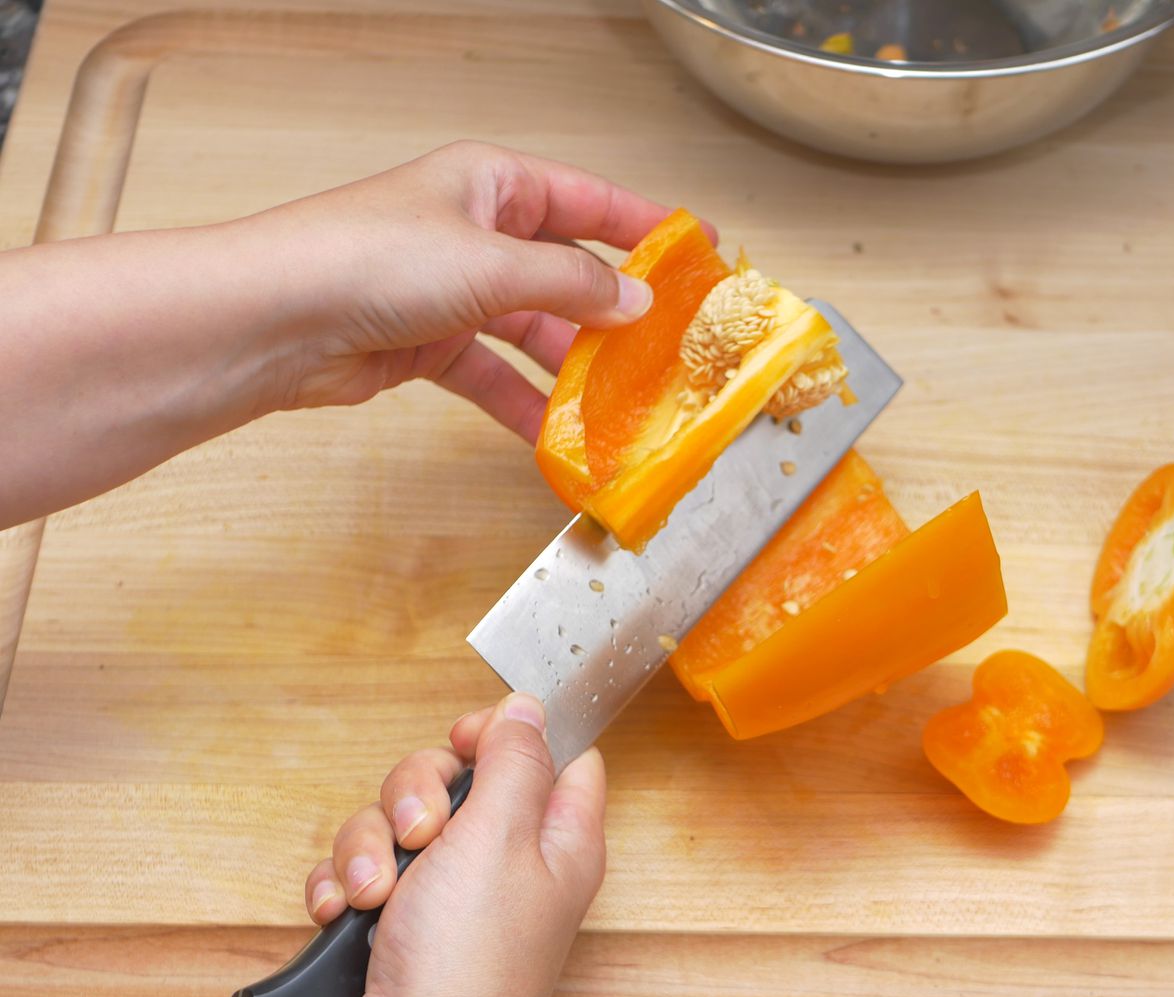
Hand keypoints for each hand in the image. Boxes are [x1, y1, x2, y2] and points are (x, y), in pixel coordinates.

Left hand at [247, 141, 670, 440]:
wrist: (272, 321)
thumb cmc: (366, 261)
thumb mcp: (490, 265)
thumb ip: (572, 285)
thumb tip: (636, 301)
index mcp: (491, 185)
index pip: (588, 200)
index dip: (645, 226)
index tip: (701, 250)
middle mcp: (474, 232)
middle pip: (565, 271)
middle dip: (614, 313)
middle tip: (670, 348)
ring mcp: (451, 290)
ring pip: (533, 330)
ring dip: (572, 368)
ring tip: (623, 403)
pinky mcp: (427, 344)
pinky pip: (494, 374)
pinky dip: (522, 403)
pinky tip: (556, 435)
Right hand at [297, 693, 605, 996]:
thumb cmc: (467, 967)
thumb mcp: (500, 835)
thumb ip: (517, 760)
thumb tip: (531, 708)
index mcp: (559, 838)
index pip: (557, 754)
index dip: (508, 733)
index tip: (466, 742)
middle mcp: (510, 863)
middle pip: (462, 778)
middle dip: (417, 794)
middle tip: (420, 833)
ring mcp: (455, 895)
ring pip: (402, 822)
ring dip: (371, 846)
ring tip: (377, 894)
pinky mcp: (404, 923)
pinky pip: (365, 870)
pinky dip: (347, 885)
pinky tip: (347, 913)